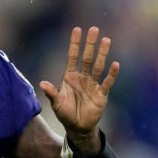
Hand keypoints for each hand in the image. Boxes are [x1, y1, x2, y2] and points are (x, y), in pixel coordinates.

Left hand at [40, 27, 118, 154]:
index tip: (77, 29)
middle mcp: (82, 77)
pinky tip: (115, 64)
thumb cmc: (65, 114)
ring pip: (98, 66)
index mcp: (70, 76)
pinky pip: (107, 83)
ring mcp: (92, 85)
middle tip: (94, 29)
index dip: (75, 43)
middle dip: (90, 44)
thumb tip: (42, 83)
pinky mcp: (101, 94)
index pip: (73, 56)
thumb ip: (51, 92)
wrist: (78, 128)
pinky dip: (111, 75)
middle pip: (87, 57)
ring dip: (102, 54)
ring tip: (106, 40)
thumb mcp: (56, 103)